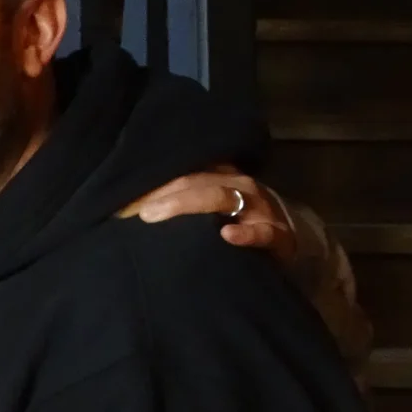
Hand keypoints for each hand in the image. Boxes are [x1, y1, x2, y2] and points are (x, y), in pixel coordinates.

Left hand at [127, 168, 293, 260]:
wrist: (286, 236)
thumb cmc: (236, 221)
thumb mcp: (210, 206)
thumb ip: (179, 202)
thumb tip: (128, 210)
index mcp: (218, 177)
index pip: (182, 175)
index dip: (153, 185)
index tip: (125, 198)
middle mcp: (237, 186)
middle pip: (196, 182)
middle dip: (164, 195)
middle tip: (138, 212)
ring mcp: (258, 208)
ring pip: (222, 197)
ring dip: (187, 205)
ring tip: (156, 216)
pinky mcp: (277, 234)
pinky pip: (262, 232)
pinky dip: (246, 233)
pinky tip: (227, 235)